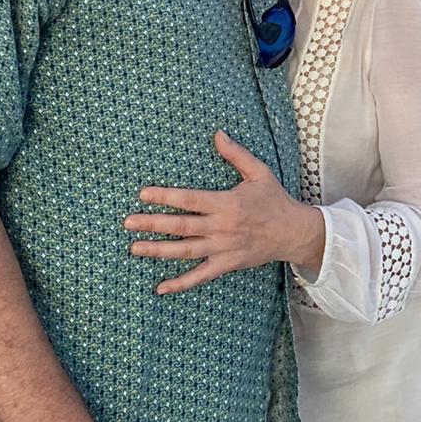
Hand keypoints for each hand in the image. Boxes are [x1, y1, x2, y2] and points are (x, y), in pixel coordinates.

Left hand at [125, 131, 325, 292]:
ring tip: (135, 247)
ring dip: (158, 251)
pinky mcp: (226, 264)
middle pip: (181, 227)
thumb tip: (217, 134)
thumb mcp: (259, 173)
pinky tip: (161, 287)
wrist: (292, 232)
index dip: (165, 197)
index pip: (190, 200)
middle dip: (153, 224)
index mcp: (226, 204)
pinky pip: (200, 276)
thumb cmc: (274, 200)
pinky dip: (181, 283)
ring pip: (185, 251)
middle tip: (128, 222)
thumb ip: (236, 155)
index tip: (144, 194)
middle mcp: (221, 227)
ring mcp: (222, 249)